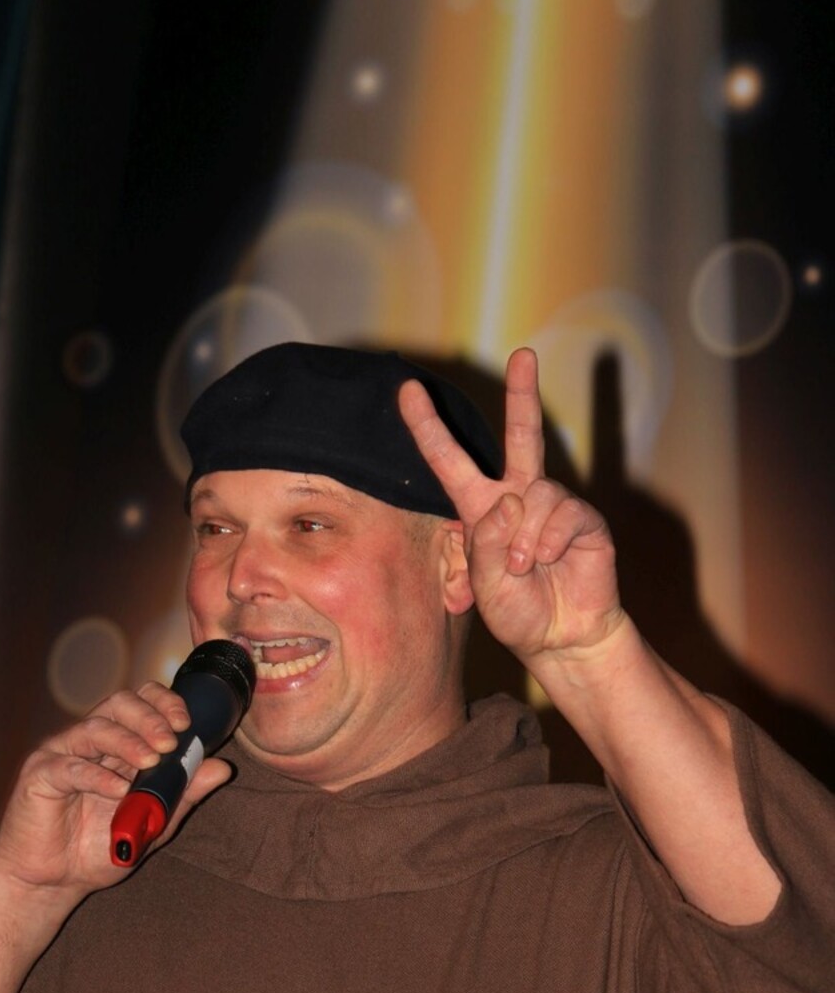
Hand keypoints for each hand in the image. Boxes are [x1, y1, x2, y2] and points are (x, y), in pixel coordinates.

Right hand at [0, 683, 231, 899]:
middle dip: (149, 718)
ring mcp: (62, 754)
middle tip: (169, 741)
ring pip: (95, 728)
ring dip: (127, 742)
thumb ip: (184, 793)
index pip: (142, 702)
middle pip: (119, 703)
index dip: (164, 703)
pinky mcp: (40, 775)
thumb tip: (222, 767)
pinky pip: (69, 767)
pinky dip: (97, 776)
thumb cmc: (101, 847)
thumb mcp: (154, 822)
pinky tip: (118, 790)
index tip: (186, 723)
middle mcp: (91, 741)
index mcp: (119, 744)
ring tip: (150, 761)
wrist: (56, 881)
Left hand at [399, 347, 623, 663]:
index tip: (408, 390)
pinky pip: (562, 512)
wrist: (562, 638)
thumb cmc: (518, 612)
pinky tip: (550, 560)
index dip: (427, 427)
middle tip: (524, 355)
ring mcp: (553, 505)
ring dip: (524, 539)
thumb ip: (485, 543)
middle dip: (523, 394)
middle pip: (521, 435)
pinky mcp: (584, 519)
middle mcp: (518, 497)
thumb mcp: (482, 584)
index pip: (449, 461)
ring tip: (525, 568)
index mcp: (482, 509)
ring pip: (534, 494)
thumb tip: (509, 500)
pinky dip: (549, 540)